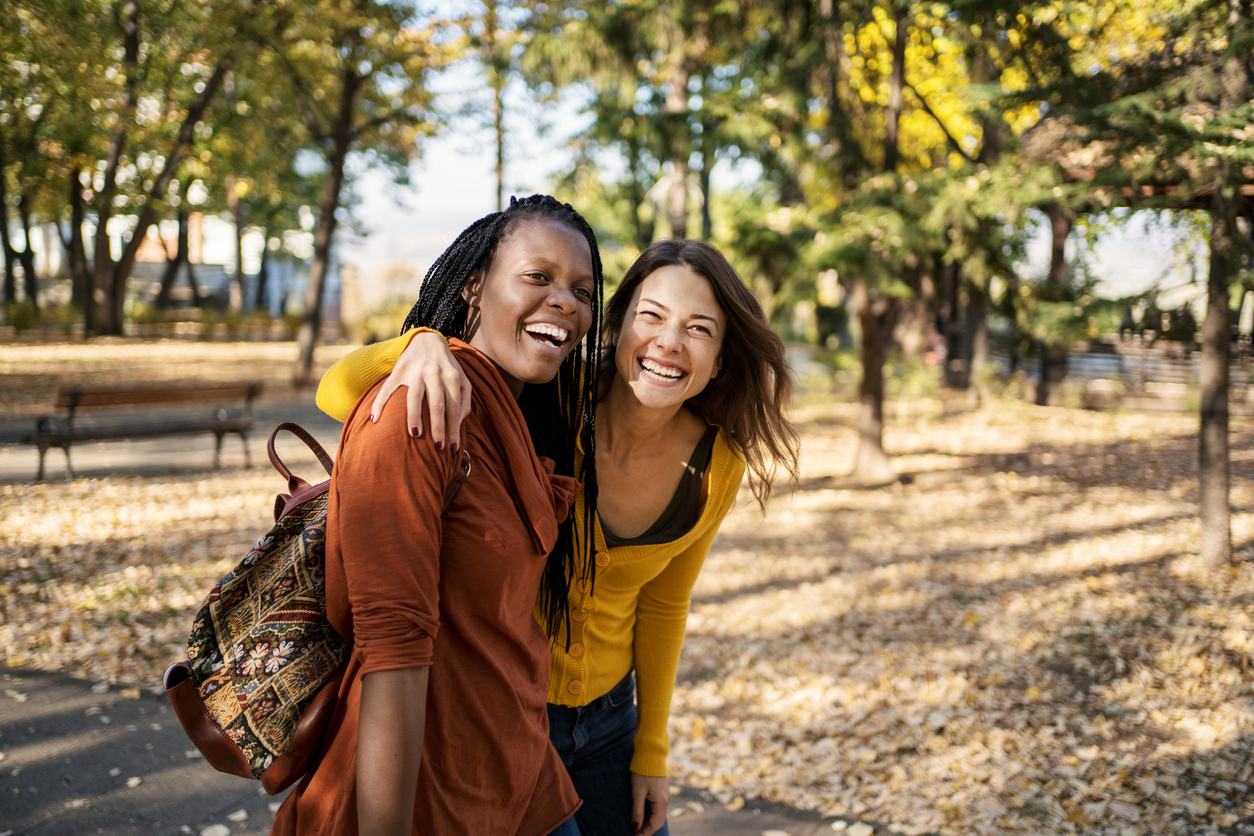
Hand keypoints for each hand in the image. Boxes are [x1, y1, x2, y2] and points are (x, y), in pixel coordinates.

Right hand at [369, 331, 471, 450]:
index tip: (453, 449)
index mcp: (451, 377)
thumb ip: (465, 399)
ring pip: (414, 397)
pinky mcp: (399, 370)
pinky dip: (379, 403)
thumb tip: (460, 421)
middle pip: (437, 405)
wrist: (427, 339)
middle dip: (438, 428)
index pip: (454, 409)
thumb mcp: (462, 378)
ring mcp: (415, 371)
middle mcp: (434, 373)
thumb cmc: (447, 366)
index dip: (454, 430)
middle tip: (437, 448)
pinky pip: (388, 388)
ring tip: (415, 435)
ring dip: (414, 417)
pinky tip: (375, 419)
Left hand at [630, 772, 669, 834]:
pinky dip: (653, 816)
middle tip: (636, 834)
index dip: (645, 833)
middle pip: (659, 822)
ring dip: (650, 824)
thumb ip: (637, 810)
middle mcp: (666, 800)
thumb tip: (635, 827)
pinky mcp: (662, 791)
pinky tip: (644, 816)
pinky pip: (660, 809)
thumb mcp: (637, 792)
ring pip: (660, 816)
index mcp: (661, 801)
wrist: (651, 753)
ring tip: (638, 827)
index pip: (655, 824)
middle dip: (648, 830)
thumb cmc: (643, 771)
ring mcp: (666, 795)